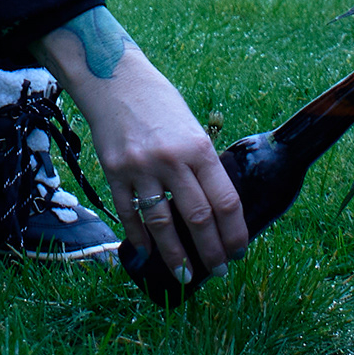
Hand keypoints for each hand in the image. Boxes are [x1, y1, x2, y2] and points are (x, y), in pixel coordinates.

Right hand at [39, 32, 247, 281]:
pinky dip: (139, 237)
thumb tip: (215, 210)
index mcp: (199, 148)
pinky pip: (129, 213)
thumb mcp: (191, 129)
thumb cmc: (159, 104)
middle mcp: (172, 159)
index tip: (239, 252)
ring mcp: (140, 167)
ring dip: (175, 255)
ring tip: (185, 275)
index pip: (225, 201)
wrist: (114, 79)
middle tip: (218, 271)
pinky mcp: (114, 172)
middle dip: (211, 251)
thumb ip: (202, 166)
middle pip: (198, 218)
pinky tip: (148, 253)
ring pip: (162, 223)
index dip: (235, 232)